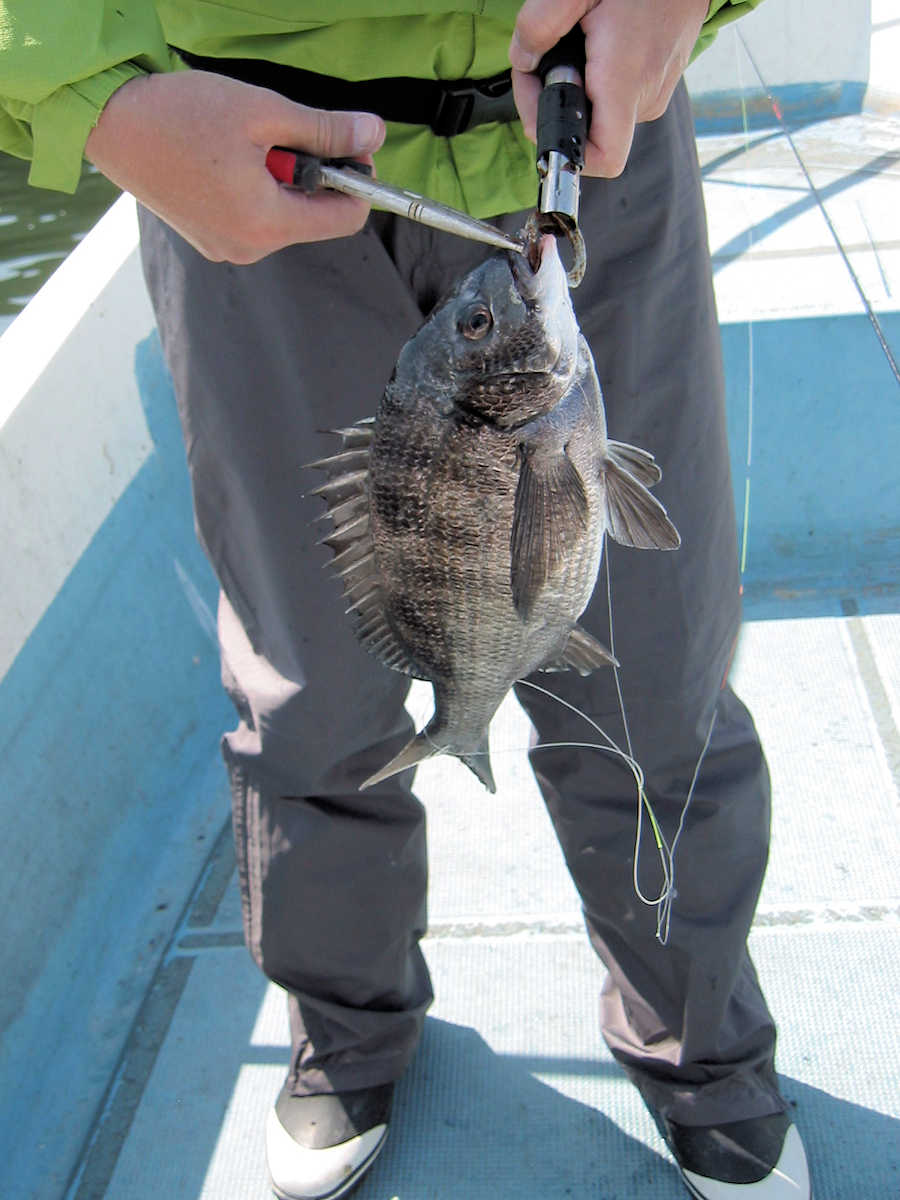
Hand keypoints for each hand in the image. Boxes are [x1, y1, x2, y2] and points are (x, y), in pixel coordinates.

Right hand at [85, 70, 384, 262]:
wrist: (109, 124)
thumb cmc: (181, 114)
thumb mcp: (263, 112)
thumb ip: (324, 130)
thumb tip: (373, 134)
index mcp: (267, 223)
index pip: (345, 220)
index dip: (357, 181)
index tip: (349, 145)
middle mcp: (249, 248)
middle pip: (313, 217)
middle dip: (312, 175)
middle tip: (284, 131)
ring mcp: (227, 249)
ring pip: (283, 216)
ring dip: (282, 180)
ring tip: (245, 144)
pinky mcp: (209, 240)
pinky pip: (254, 218)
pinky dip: (256, 190)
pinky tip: (227, 160)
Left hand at [509, 0, 707, 176]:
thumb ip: (539, 24)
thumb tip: (522, 59)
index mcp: (625, 80)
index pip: (604, 158)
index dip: (567, 151)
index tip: (543, 115)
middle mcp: (646, 95)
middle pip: (591, 136)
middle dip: (554, 106)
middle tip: (540, 64)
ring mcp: (656, 91)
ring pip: (601, 117)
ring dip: (573, 92)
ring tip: (568, 47)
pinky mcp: (659, 82)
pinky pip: (617, 100)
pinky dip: (595, 83)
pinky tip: (591, 47)